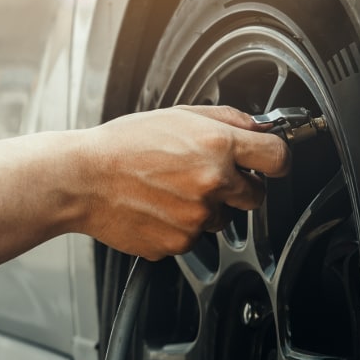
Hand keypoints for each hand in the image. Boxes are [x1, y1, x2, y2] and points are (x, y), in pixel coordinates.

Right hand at [80, 105, 289, 259]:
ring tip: (170, 189)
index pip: (277, 158)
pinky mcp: (180, 243)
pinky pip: (194, 237)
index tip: (271, 163)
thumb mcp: (178, 116)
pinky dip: (181, 225)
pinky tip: (158, 207)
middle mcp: (212, 183)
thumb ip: (227, 120)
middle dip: (240, 186)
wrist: (82, 179)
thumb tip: (260, 128)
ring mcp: (197, 218)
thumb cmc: (123, 145)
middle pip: (256, 195)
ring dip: (206, 207)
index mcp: (217, 146)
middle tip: (207, 175)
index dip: (277, 160)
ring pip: (222, 218)